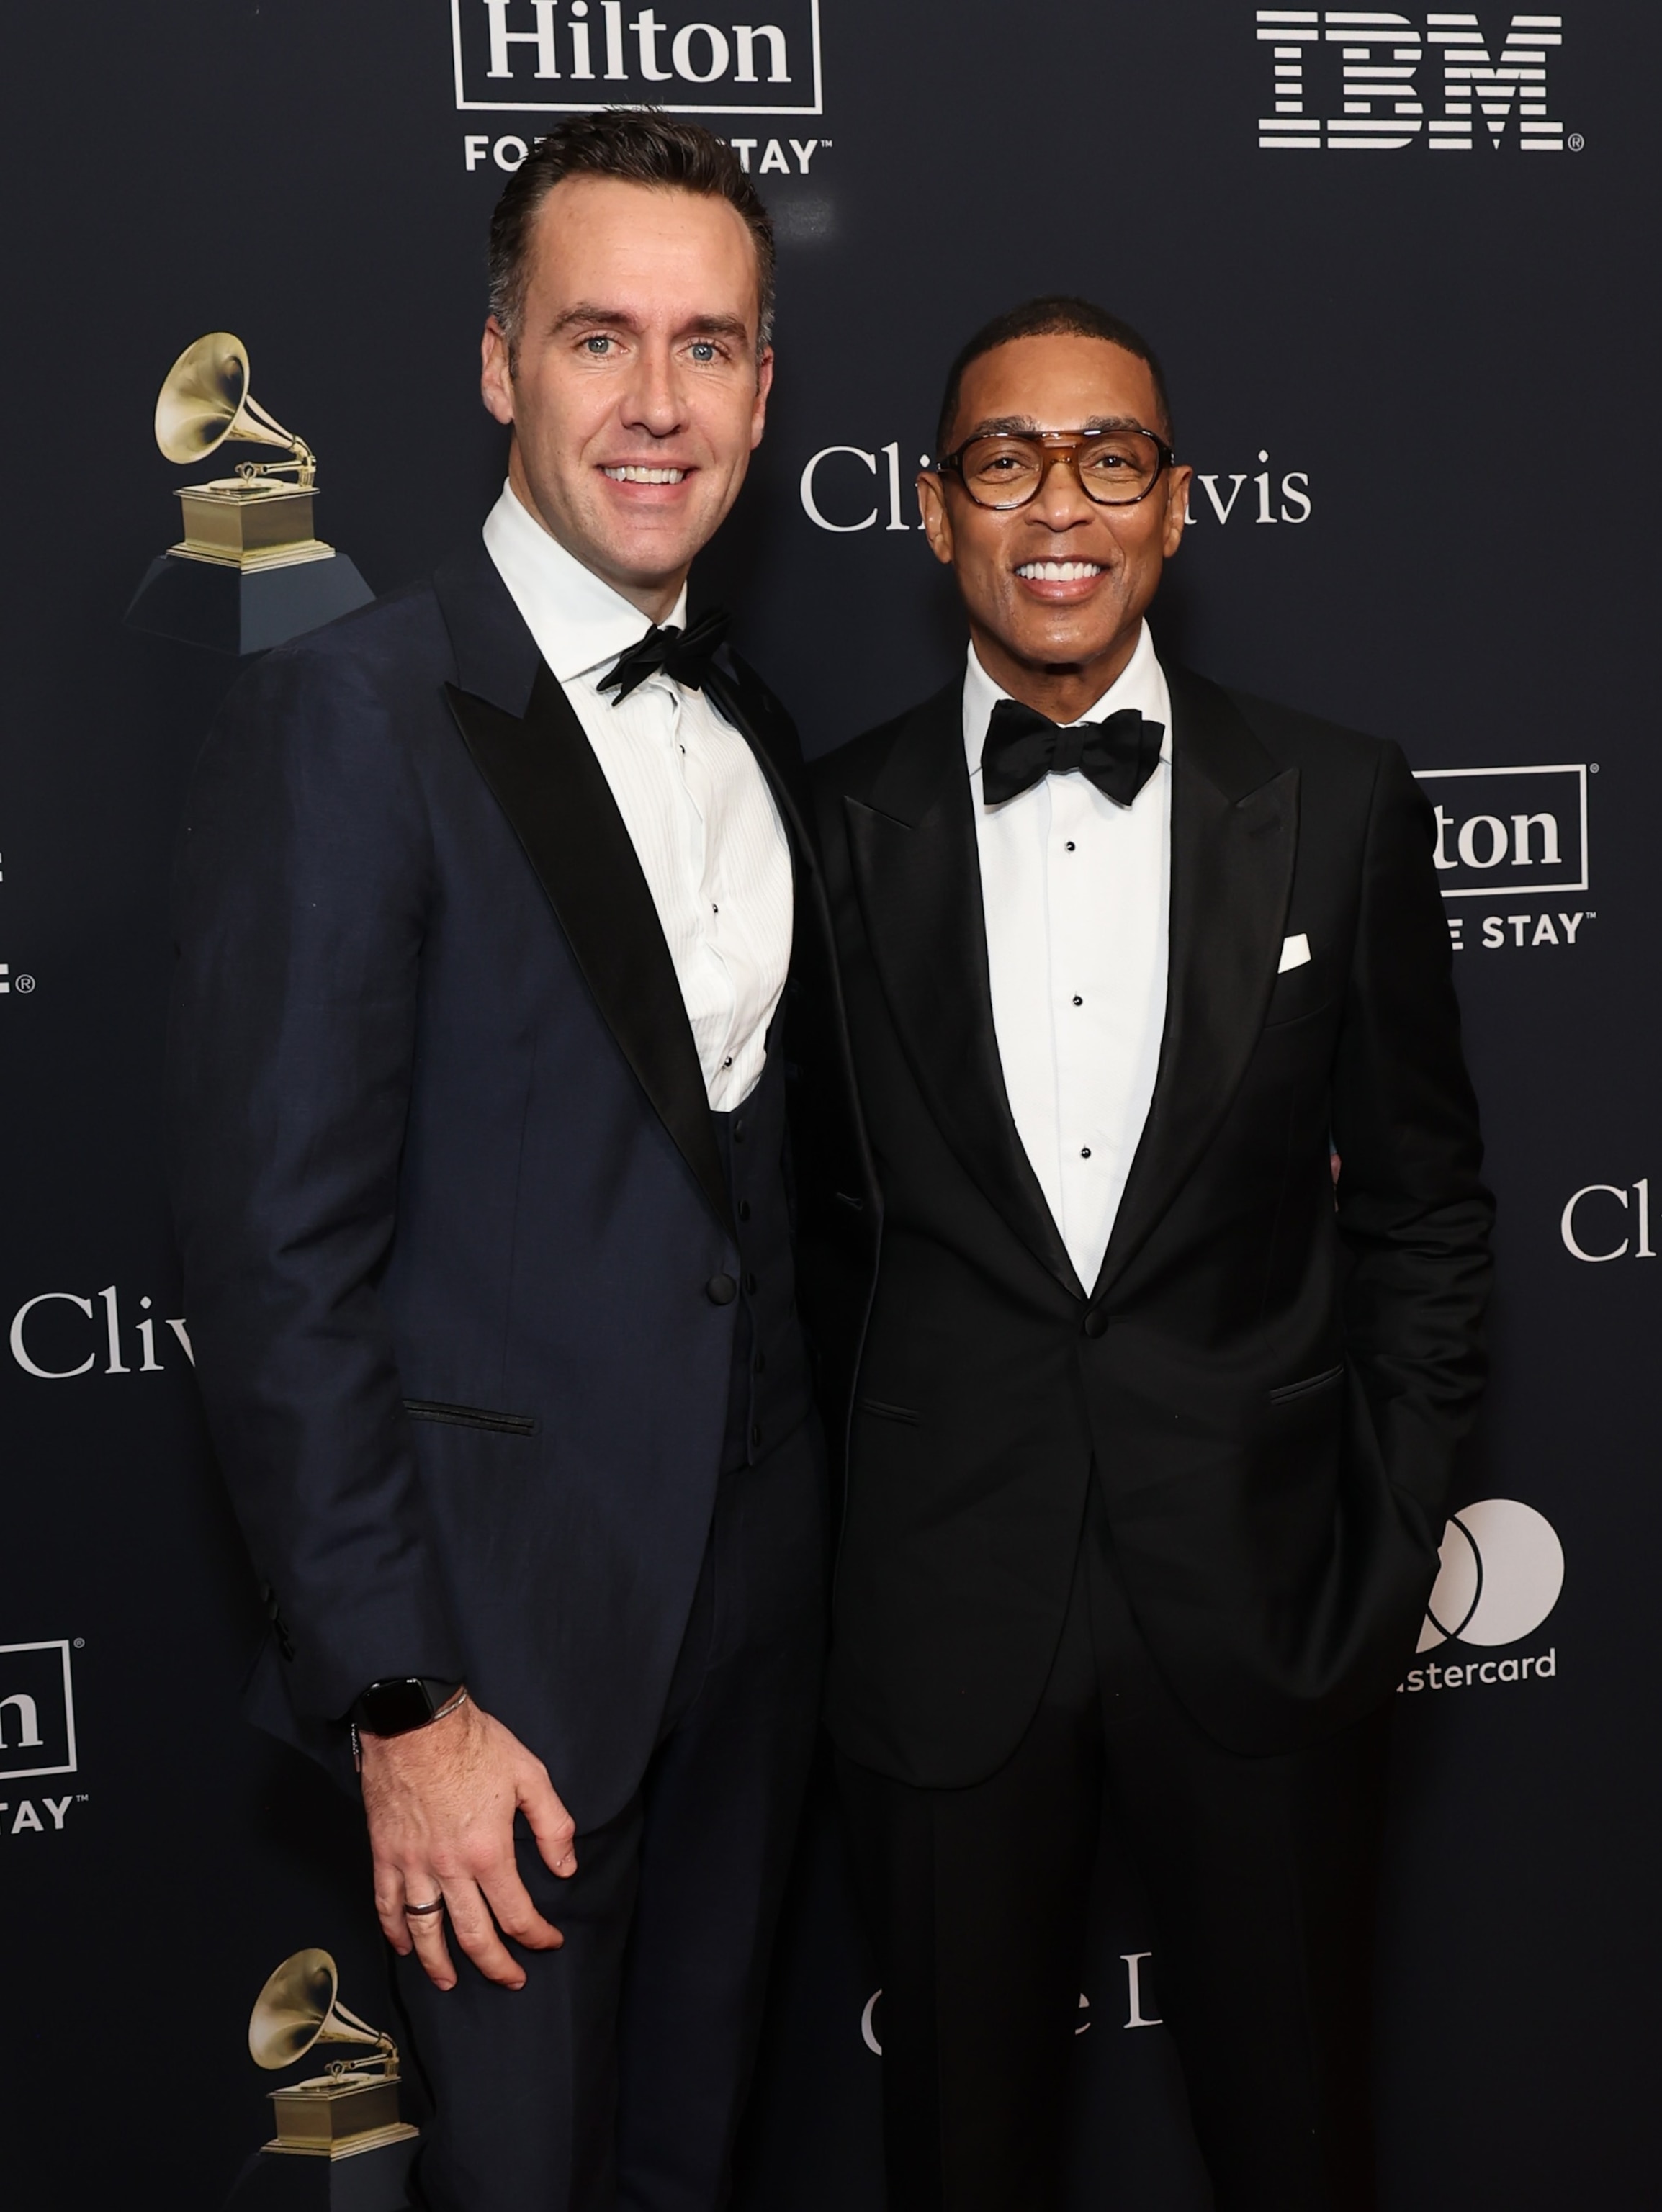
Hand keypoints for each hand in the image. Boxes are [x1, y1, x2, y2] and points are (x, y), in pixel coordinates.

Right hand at [360, 1697, 576, 1990]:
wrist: (414, 1720)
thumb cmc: (475, 1743)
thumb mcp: (529, 1775)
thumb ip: (552, 1825)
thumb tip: (565, 1867)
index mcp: (488, 1852)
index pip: (517, 1913)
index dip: (537, 1936)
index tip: (550, 1942)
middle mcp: (450, 1869)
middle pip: (473, 1936)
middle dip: (495, 1965)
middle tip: (510, 1979)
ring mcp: (413, 1865)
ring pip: (425, 1931)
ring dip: (440, 1964)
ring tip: (451, 1982)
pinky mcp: (385, 1855)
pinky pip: (387, 1905)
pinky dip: (394, 1932)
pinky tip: (404, 1947)